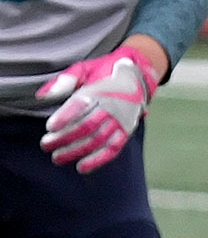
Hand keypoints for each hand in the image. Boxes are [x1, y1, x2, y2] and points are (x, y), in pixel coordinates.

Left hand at [39, 46, 158, 172]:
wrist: (135, 78)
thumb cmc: (102, 74)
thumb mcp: (84, 70)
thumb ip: (64, 81)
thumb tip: (42, 96)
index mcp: (99, 90)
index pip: (81, 105)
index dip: (65, 116)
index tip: (50, 127)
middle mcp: (112, 107)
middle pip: (87, 126)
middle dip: (65, 137)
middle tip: (46, 145)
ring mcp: (120, 121)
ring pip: (98, 139)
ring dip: (77, 151)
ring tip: (57, 157)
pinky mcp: (126, 132)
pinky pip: (113, 148)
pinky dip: (98, 160)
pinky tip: (82, 168)